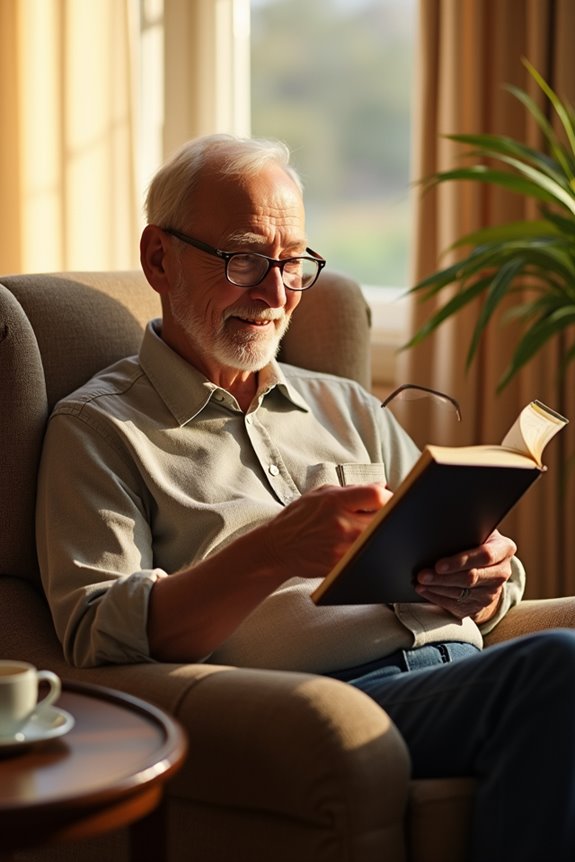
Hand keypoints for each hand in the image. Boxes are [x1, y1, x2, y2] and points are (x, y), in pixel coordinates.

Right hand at [263, 483, 392, 581]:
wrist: (278, 547)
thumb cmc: (298, 518)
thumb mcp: (321, 494)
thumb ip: (351, 490)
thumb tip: (381, 487)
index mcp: (335, 501)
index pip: (377, 496)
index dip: (389, 498)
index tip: (390, 501)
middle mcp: (340, 524)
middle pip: (383, 520)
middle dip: (388, 518)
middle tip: (385, 518)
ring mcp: (341, 547)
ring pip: (376, 540)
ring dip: (380, 536)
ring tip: (371, 532)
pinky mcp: (340, 566)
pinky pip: (365, 556)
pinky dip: (368, 551)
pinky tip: (361, 547)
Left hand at [414, 529, 516, 622]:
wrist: (486, 565)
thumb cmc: (475, 542)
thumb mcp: (476, 532)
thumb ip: (465, 533)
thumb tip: (439, 535)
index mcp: (504, 549)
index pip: (485, 555)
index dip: (461, 561)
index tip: (439, 565)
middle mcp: (502, 572)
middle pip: (471, 577)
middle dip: (443, 577)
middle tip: (423, 575)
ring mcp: (492, 592)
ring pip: (461, 592)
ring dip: (437, 588)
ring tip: (420, 581)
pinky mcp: (480, 605)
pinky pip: (456, 604)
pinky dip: (437, 597)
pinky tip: (424, 590)